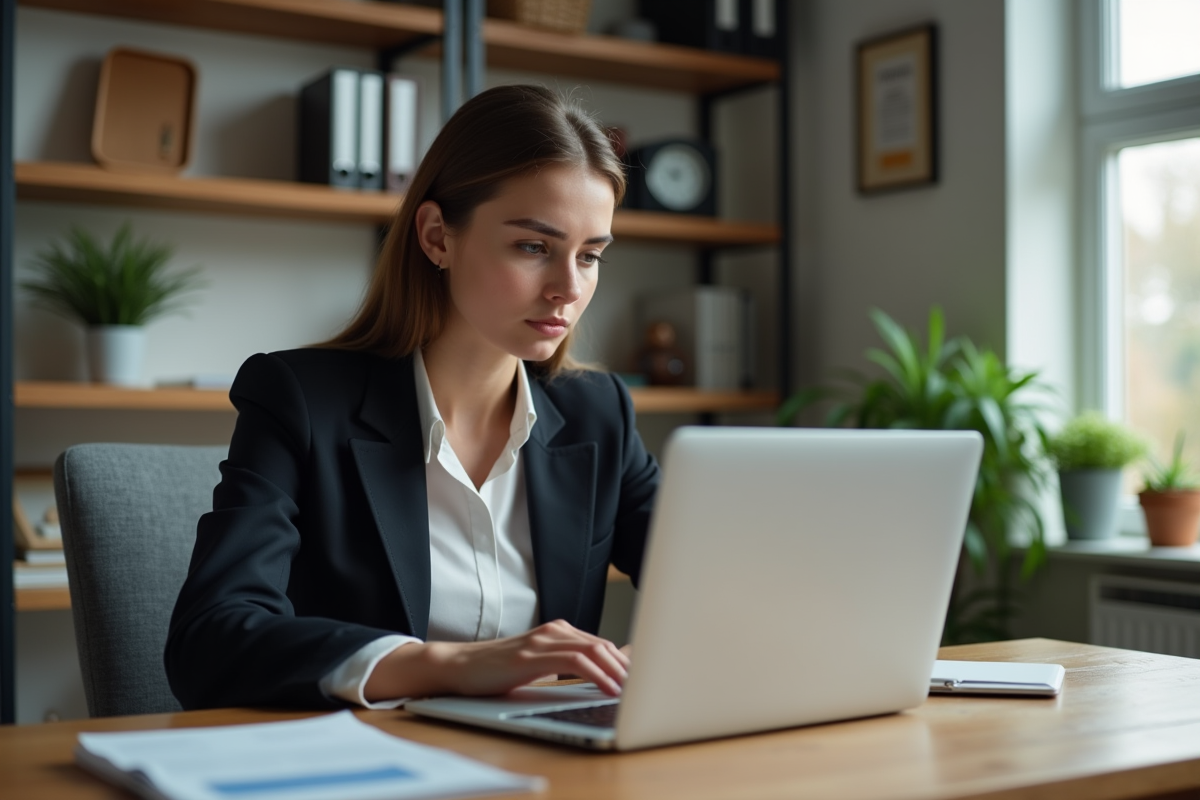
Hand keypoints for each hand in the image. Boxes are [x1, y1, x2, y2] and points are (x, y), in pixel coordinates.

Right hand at [364, 619, 628, 701]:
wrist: (458, 666)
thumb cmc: (497, 671)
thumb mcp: (539, 667)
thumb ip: (568, 667)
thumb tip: (605, 676)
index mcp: (558, 633)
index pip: (602, 645)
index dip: (626, 662)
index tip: (645, 679)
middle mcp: (554, 631)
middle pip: (603, 645)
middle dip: (628, 668)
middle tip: (647, 686)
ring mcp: (542, 641)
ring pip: (593, 650)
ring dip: (617, 672)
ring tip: (633, 690)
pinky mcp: (531, 655)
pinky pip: (574, 661)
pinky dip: (596, 674)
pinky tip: (607, 687)